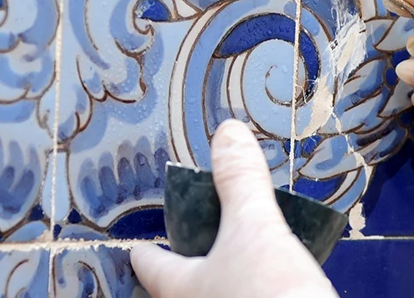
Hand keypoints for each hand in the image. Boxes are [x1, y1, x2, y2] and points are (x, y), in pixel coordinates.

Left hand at [130, 120, 336, 297]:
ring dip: (224, 288)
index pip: (154, 269)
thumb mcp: (255, 228)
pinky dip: (256, 297)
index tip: (137, 250)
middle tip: (194, 254)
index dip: (146, 256)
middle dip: (186, 277)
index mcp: (185, 289)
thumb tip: (226, 132)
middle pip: (180, 295)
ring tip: (240, 270)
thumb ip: (240, 182)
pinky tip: (276, 292)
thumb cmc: (267, 294)